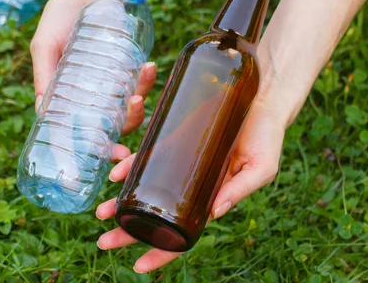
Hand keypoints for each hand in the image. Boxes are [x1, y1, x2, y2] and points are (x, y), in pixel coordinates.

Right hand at [30, 0, 156, 133]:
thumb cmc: (59, 16)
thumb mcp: (44, 46)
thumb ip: (43, 76)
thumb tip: (43, 113)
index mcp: (70, 95)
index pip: (84, 128)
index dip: (100, 144)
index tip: (114, 153)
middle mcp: (93, 93)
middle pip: (113, 122)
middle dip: (128, 125)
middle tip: (134, 116)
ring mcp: (114, 80)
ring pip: (130, 104)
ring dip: (140, 103)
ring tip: (141, 90)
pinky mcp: (129, 64)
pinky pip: (140, 80)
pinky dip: (146, 79)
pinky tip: (148, 67)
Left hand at [95, 96, 285, 272]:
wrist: (259, 100)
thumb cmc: (266, 137)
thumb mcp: (261, 167)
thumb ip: (240, 189)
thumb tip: (214, 213)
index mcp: (211, 200)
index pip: (184, 235)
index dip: (163, 252)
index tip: (139, 266)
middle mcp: (190, 188)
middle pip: (156, 217)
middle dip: (129, 232)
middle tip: (104, 241)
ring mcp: (179, 166)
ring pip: (145, 191)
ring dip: (122, 203)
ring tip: (101, 212)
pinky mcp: (172, 142)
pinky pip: (146, 158)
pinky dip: (130, 167)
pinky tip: (116, 173)